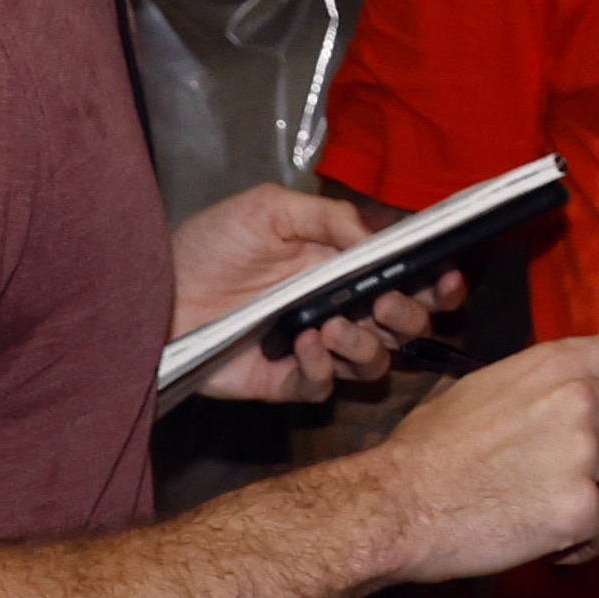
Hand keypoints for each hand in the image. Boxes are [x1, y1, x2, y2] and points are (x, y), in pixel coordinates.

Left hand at [168, 184, 467, 404]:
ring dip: (366, 345)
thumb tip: (377, 239)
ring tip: (331, 326)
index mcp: (342, 267)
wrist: (153, 290)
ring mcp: (313, 349)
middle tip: (384, 304)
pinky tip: (303, 346)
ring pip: (373, 363)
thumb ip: (328, 217)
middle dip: (410, 317)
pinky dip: (323, 369)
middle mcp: (336, 308)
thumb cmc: (208, 243)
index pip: (406, 280)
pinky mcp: (282, 381)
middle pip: (403, 327)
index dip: (436, 284)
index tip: (446, 279)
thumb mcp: (269, 209)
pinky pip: (324, 388)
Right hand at [365, 332, 598, 584]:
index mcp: (561, 362)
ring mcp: (585, 454)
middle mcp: (583, 399)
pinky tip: (551, 544)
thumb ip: (550, 381)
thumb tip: (587, 387)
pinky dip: (586, 544)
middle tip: (595, 474)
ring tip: (555, 513)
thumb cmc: (431, 447)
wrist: (398, 504)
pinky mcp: (581, 508)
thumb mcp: (493, 383)